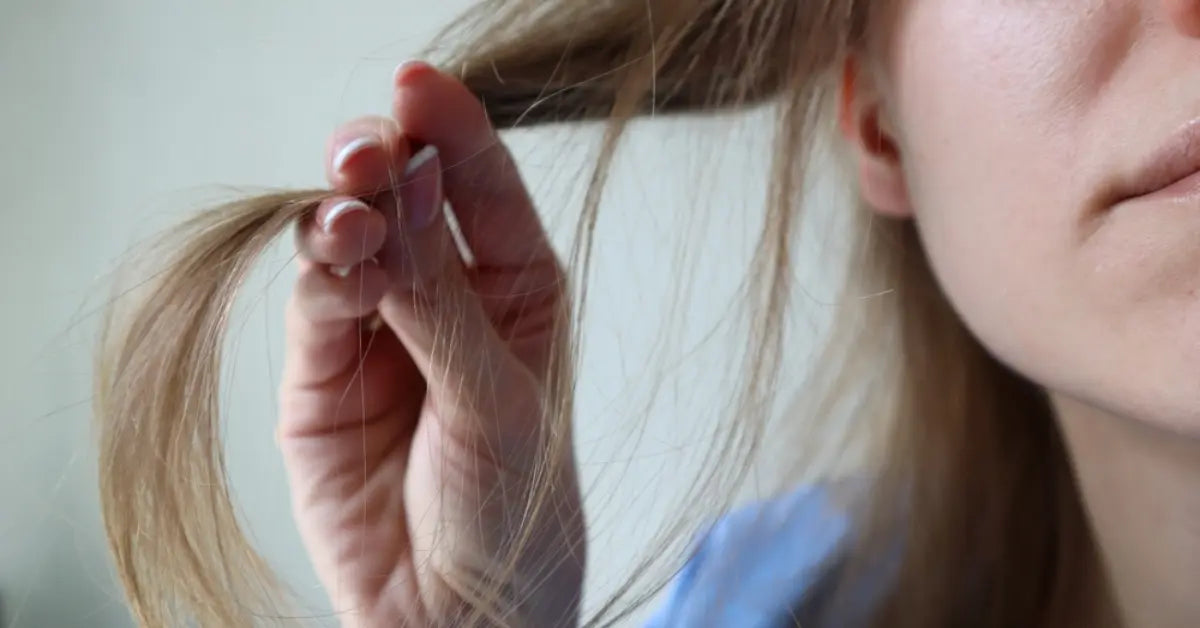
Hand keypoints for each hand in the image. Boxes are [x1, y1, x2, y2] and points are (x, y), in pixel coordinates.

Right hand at [277, 62, 584, 626]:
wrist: (456, 618)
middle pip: (405, 199)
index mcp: (519, 288)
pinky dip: (320, 277)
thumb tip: (396, 190)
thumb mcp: (499, 399)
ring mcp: (382, 331)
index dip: (451, 130)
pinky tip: (335, 265)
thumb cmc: (514, 511)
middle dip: (384, 164)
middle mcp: (448, 297)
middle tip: (367, 149)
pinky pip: (317, 303)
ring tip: (352, 219)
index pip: (480, 186)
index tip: (418, 85)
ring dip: (345, 218)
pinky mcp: (322, 374)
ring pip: (350, 242)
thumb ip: (441, 300)